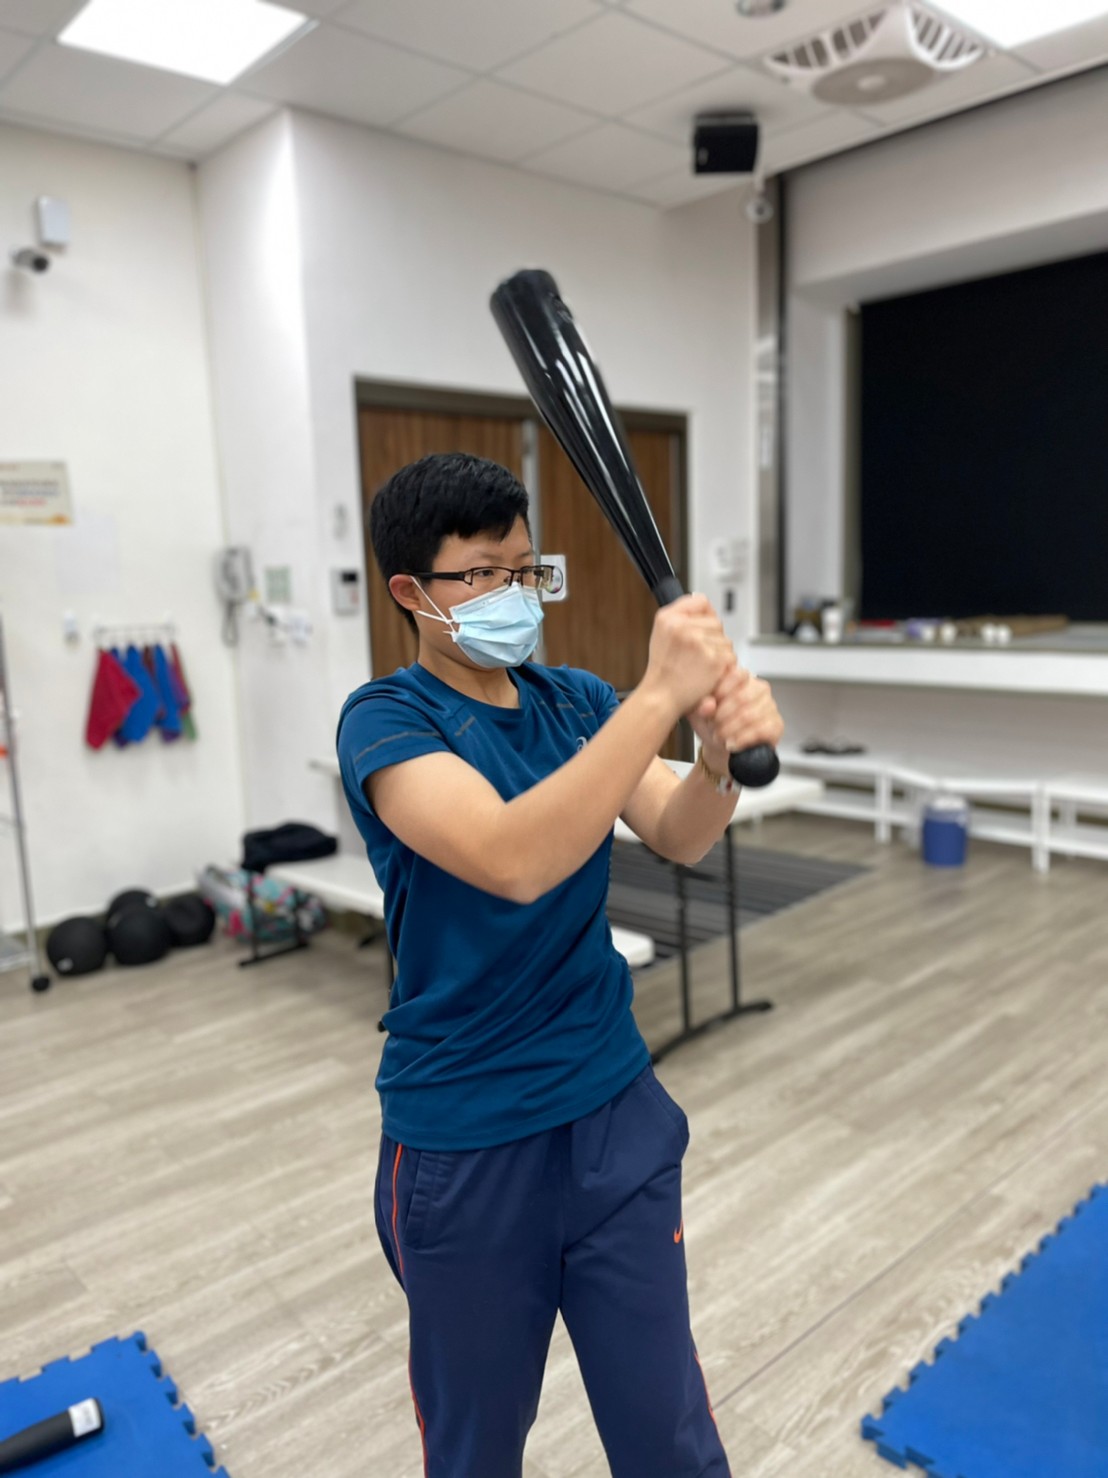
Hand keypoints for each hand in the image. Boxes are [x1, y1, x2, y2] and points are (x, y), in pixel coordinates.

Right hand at [642, 595, 734, 720]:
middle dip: (712, 638)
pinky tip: (708, 673)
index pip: (701, 601)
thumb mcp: (662, 634)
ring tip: (700, 665)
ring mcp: (698, 642)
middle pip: (716, 622)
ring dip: (719, 653)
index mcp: (668, 618)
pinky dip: (723, 667)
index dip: (705, 615)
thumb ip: (681, 617)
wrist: (661, 696)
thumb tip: (705, 604)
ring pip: (725, 640)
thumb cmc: (663, 669)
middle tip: (696, 655)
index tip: (700, 628)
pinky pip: (730, 656)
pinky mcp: (713, 659)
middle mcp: (682, 627)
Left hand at [689, 665, 783, 768]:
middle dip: (723, 715)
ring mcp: (770, 706)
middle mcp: (759, 688)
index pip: (737, 675)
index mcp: (741, 678)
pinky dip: (743, 739)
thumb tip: (707, 705)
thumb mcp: (699, 710)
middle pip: (742, 698)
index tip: (708, 706)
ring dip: (730, 730)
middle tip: (712, 725)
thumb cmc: (712, 721)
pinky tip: (732, 744)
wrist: (721, 744)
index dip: (721, 690)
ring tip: (718, 737)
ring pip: (750, 716)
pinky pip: (762, 730)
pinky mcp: (776, 725)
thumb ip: (701, 704)